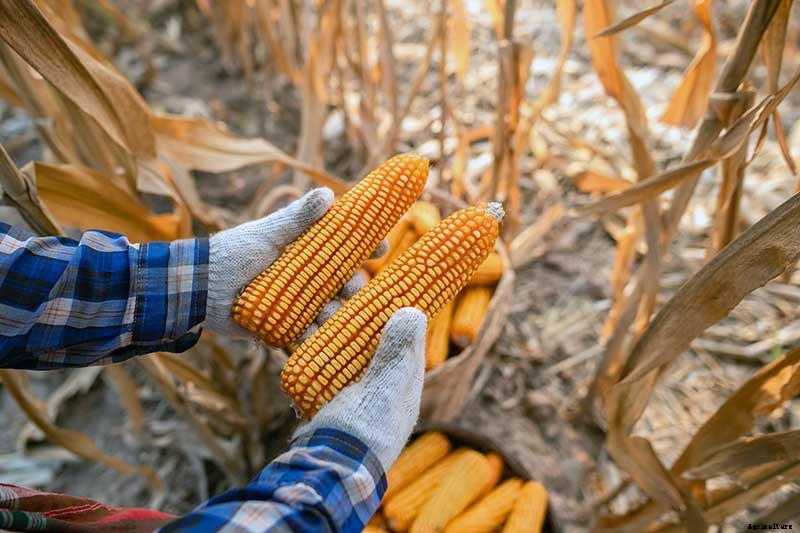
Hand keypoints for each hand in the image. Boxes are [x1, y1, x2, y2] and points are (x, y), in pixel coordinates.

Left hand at [205, 188, 386, 337]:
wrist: (199, 290)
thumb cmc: (232, 255)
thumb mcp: (267, 233)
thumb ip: (297, 218)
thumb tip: (329, 194)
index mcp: (307, 251)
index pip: (346, 248)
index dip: (367, 247)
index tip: (382, 246)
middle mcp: (308, 278)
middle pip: (345, 283)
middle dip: (354, 286)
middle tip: (351, 289)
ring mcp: (299, 304)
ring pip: (331, 311)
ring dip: (335, 314)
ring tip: (327, 315)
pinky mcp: (287, 327)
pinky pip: (310, 335)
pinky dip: (317, 337)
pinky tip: (319, 338)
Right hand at [292, 307, 427, 469]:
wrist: (326, 471)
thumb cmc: (362, 430)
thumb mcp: (384, 388)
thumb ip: (397, 352)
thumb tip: (413, 311)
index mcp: (403, 388)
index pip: (405, 343)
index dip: (395, 314)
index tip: (384, 288)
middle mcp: (381, 392)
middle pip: (371, 344)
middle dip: (354, 319)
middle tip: (338, 297)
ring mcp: (353, 399)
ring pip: (344, 354)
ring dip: (331, 331)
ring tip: (317, 309)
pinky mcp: (327, 404)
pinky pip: (323, 369)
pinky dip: (314, 351)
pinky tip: (301, 334)